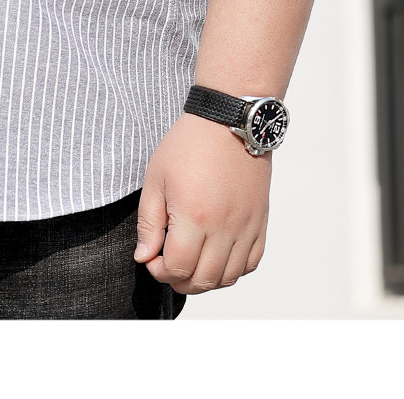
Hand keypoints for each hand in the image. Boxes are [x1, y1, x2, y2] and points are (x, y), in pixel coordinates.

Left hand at [133, 112, 269, 293]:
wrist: (228, 121)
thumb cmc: (189, 145)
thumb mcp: (156, 178)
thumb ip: (148, 222)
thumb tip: (144, 257)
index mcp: (194, 217)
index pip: (178, 268)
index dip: (159, 271)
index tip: (151, 259)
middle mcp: (224, 228)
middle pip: (203, 280)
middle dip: (180, 281)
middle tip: (167, 265)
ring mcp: (246, 227)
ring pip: (229, 277)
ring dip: (206, 280)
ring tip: (190, 262)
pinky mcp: (260, 221)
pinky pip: (251, 262)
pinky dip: (234, 270)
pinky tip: (217, 256)